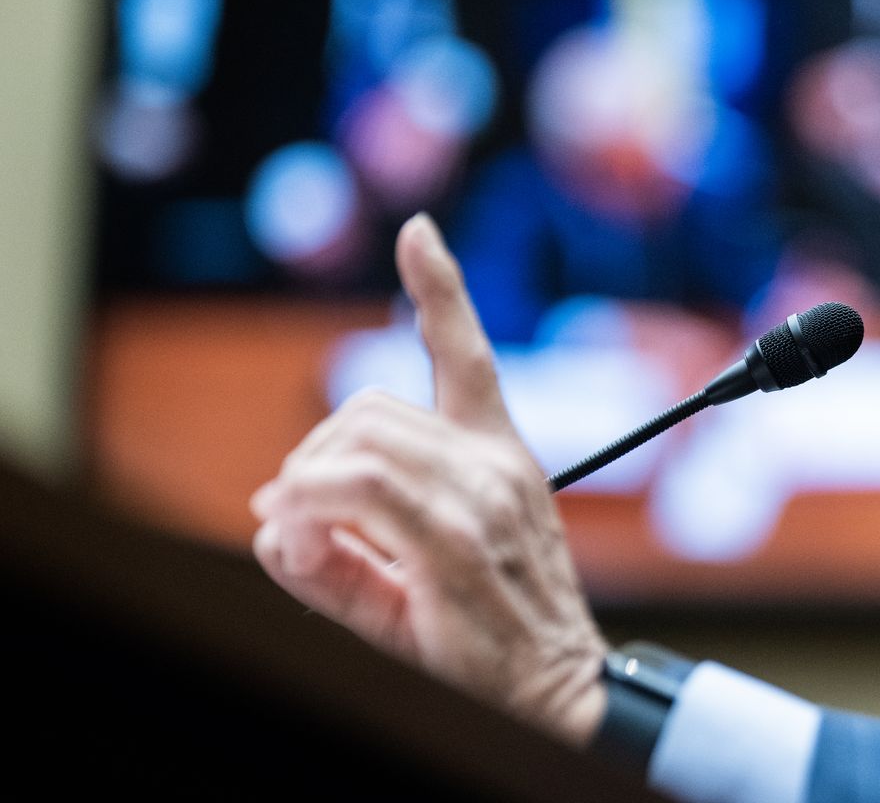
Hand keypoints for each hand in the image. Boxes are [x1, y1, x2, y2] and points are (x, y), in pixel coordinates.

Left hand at [251, 213, 608, 744]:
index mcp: (501, 457)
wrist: (557, 694)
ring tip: (307, 545)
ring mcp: (480, 497)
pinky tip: (306, 548)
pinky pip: (354, 490)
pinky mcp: (455, 538)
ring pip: (355, 445)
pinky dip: (308, 514)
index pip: (468, 357)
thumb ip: (344, 537)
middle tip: (298, 521)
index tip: (417, 233)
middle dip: (312, 457)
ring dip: (305, 489)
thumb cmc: (493, 642)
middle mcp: (496, 464)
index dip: (440, 290)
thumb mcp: (416, 576)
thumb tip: (272, 512)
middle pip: (369, 409)